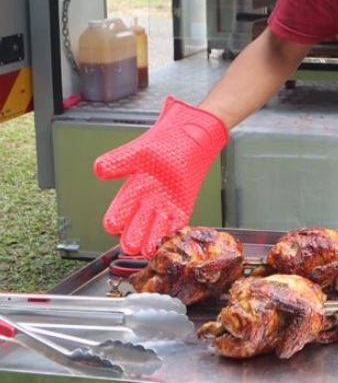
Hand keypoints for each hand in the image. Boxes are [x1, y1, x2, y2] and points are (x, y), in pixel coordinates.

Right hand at [93, 97, 227, 256]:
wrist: (189, 138)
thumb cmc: (162, 143)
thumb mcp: (138, 152)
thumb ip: (119, 161)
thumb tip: (99, 169)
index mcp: (132, 191)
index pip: (119, 209)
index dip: (116, 217)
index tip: (112, 224)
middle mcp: (146, 202)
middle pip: (136, 224)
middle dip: (133, 234)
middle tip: (129, 245)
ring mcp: (165, 206)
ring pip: (155, 227)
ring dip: (152, 238)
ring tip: (147, 249)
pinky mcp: (182, 206)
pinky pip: (178, 221)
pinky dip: (175, 229)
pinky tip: (172, 236)